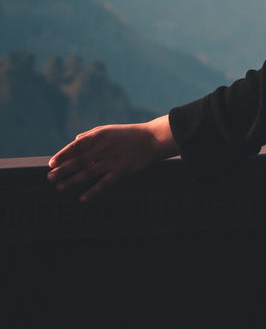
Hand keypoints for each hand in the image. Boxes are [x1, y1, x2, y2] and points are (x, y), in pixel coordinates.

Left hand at [47, 117, 176, 201]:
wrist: (152, 139)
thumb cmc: (129, 134)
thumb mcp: (109, 129)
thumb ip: (91, 134)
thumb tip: (75, 140)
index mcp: (99, 136)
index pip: (75, 146)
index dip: (62, 155)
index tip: (51, 163)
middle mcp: (103, 148)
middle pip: (78, 160)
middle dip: (62, 170)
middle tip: (49, 178)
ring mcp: (112, 160)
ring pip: (87, 172)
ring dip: (72, 181)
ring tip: (60, 188)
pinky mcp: (121, 171)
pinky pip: (103, 183)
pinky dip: (92, 192)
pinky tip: (83, 199)